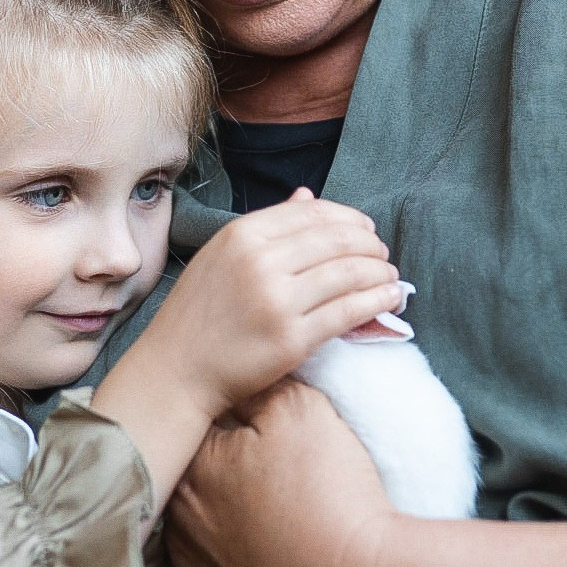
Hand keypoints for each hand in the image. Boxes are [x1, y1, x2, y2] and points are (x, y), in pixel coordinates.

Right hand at [93, 190, 401, 496]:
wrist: (176, 370)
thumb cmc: (198, 314)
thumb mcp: (221, 256)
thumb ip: (268, 227)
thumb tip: (307, 196)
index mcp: (242, 234)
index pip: (313, 212)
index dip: (349, 218)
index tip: (365, 229)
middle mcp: (260, 261)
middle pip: (337, 240)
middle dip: (370, 244)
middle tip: (382, 254)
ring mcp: (277, 301)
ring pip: (349, 273)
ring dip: (380, 272)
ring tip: (391, 276)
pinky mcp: (292, 339)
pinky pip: (348, 312)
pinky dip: (377, 301)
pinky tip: (390, 298)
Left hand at [164, 380, 402, 566]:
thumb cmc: (331, 498)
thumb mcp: (302, 411)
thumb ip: (261, 385)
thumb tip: (239, 380)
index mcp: (191, 472)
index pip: (198, 432)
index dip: (230, 425)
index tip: (260, 431)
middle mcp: (178, 534)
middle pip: (193, 492)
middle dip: (220, 481)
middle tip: (270, 481)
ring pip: (200, 552)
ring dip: (222, 539)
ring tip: (273, 532)